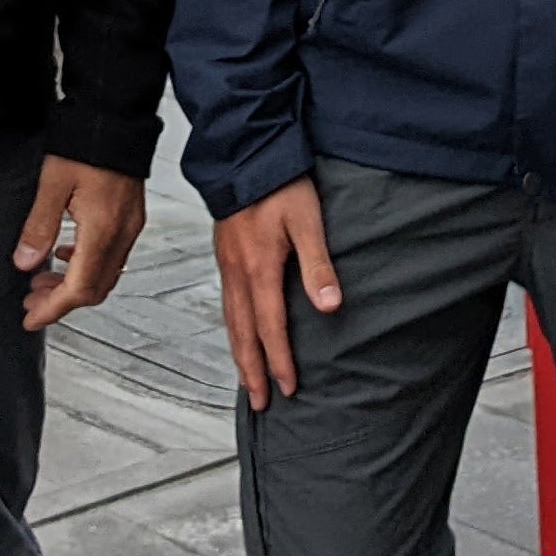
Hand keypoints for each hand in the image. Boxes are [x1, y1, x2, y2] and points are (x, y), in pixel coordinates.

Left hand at [13, 155, 144, 330]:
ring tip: (43, 279)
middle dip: (61, 301)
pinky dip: (87, 264)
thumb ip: (38, 226)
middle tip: (31, 301)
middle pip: (95, 289)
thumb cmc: (86, 143)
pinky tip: (67, 253)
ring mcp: (130, 226)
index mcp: (102, 230)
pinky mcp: (131, 216)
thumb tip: (26, 262)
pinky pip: (112, 255)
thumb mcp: (52, 184)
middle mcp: (122, 233)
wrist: (116, 117)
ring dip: (74, 284)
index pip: (78, 289)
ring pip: (105, 274)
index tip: (31, 318)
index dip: (53, 309)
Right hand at [214, 175, 341, 411]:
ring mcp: (227, 264)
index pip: (270, 329)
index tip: (289, 390)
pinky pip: (227, 303)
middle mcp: (237, 273)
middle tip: (260, 403)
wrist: (245, 153)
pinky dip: (232, 327)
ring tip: (247, 378)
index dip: (280, 362)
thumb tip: (330, 308)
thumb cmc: (280, 184)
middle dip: (252, 371)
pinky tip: (238, 330)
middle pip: (243, 334)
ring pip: (231, 320)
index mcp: (258, 269)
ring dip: (240, 353)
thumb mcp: (307, 220)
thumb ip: (318, 265)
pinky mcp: (225, 254)